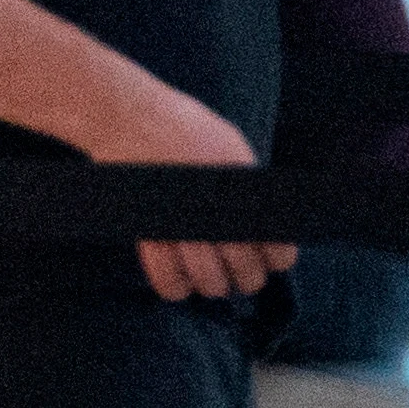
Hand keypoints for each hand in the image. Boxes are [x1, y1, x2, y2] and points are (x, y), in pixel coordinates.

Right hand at [74, 84, 294, 306]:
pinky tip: (182, 284)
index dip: (277, 259)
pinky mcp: (150, 233)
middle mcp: (217, 214)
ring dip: (214, 286)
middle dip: (247, 277)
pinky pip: (166, 278)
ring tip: (213, 278)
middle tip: (242, 273)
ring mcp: (182, 226)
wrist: (131, 118)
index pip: (277, 249)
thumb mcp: (233, 147)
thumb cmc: (185, 127)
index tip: (271, 258)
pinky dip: (176, 288)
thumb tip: (267, 218)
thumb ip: (250, 185)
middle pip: (245, 272)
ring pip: (209, 281)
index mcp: (244, 192)